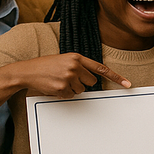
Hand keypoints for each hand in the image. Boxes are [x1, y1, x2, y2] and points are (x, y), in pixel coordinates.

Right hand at [0, 53, 130, 107]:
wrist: (27, 71)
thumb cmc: (46, 66)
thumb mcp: (64, 60)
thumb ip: (79, 66)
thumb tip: (92, 80)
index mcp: (76, 57)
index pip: (100, 68)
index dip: (115, 77)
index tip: (127, 84)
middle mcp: (74, 66)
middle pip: (91, 82)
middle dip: (83, 82)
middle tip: (69, 78)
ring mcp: (68, 77)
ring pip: (81, 90)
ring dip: (72, 88)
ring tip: (59, 81)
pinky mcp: (62, 88)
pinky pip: (71, 96)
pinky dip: (64, 93)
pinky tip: (55, 86)